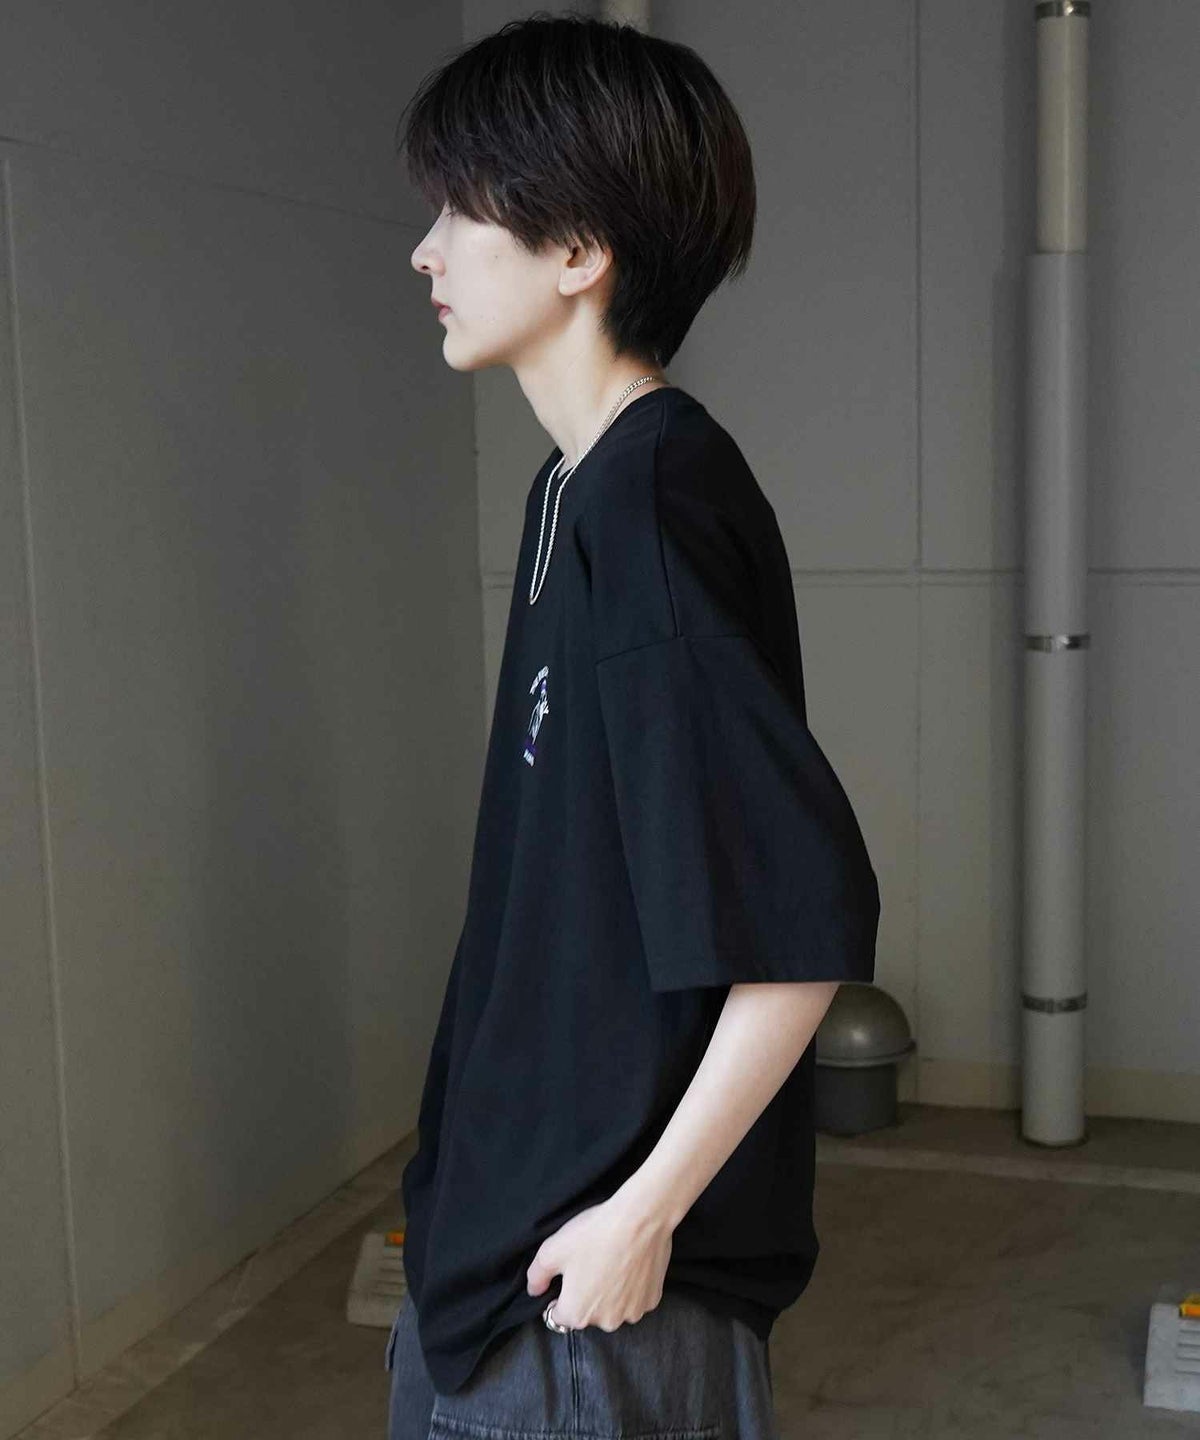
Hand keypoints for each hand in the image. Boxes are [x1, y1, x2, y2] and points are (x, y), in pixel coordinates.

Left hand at [525, 1191, 673, 1331]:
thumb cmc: (593, 1235)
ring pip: (613, 1307)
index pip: (558, 1315)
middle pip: (588, 1313)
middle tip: (591, 1262)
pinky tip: (630, 1263)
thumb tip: (535, 1291)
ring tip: (611, 1261)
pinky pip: (635, 1298)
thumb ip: (536, 1276)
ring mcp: (632, 1313)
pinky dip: (631, 1287)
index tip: (567, 1275)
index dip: (559, 1295)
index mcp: (577, 1315)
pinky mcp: (652, 1300)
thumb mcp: (551, 1250)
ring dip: (610, 1293)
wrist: (640, 1219)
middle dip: (586, 1294)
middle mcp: (605, 1322)